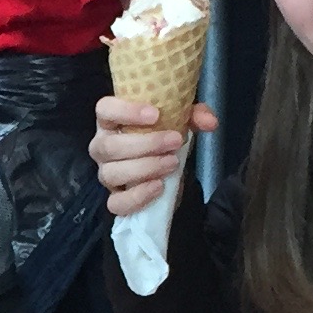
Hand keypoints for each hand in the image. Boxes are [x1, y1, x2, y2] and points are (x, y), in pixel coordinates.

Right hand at [90, 94, 215, 217]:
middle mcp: (102, 146)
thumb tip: (210, 122)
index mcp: (112, 121)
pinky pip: (116, 203)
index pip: (104, 109)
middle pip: (108, 145)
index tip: (155, 114)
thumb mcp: (180, 120)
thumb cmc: (163, 136)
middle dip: (144, 144)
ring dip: (144, 168)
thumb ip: (195, 116)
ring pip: (111, 173)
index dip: (125, 111)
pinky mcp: (115, 198)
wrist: (168, 168)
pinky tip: (158, 187)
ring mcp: (106, 173)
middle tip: (175, 141)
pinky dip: (137, 196)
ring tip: (172, 163)